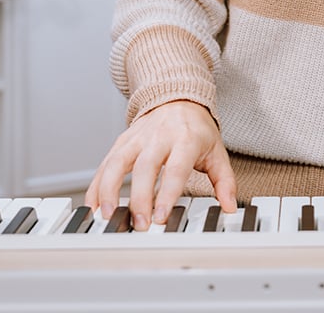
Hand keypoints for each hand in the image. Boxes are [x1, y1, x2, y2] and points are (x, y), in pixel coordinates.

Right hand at [84, 100, 236, 230]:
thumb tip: (229, 206)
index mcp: (185, 139)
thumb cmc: (196, 129)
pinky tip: (94, 204)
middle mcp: (159, 137)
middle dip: (139, 198)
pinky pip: (106, 163)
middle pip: (145, 168)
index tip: (160, 217)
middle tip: (139, 224)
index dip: (166, 194)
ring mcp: (137, 138)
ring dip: (109, 191)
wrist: (178, 99)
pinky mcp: (122, 141)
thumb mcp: (217, 152)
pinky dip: (97, 185)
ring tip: (108, 216)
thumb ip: (224, 181)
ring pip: (118, 163)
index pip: (175, 169)